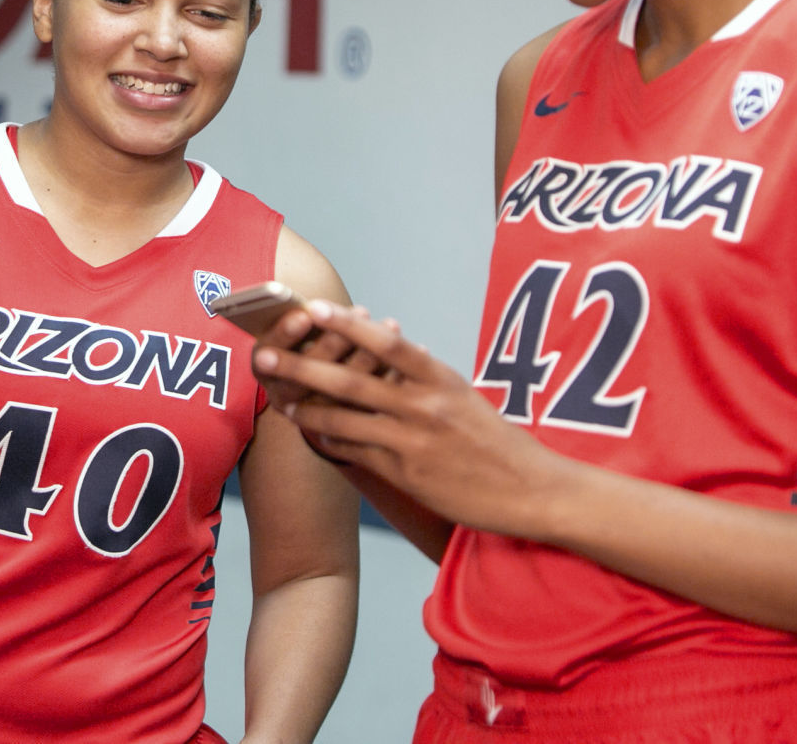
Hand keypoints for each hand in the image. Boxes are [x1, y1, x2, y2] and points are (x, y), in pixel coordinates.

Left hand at [252, 300, 568, 539]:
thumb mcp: (463, 396)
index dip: (347, 324)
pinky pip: (355, 451)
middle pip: (351, 379)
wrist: (530, 489)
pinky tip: (310, 431)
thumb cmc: (495, 440)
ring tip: (278, 397)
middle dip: (302, 365)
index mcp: (440, 377)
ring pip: (345, 418)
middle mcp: (424, 404)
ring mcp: (413, 439)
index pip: (387, 342)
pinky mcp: (405, 472)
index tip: (314, 307)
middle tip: (265, 353)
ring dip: (306, 406)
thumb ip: (424, 376)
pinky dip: (329, 438)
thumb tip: (389, 348)